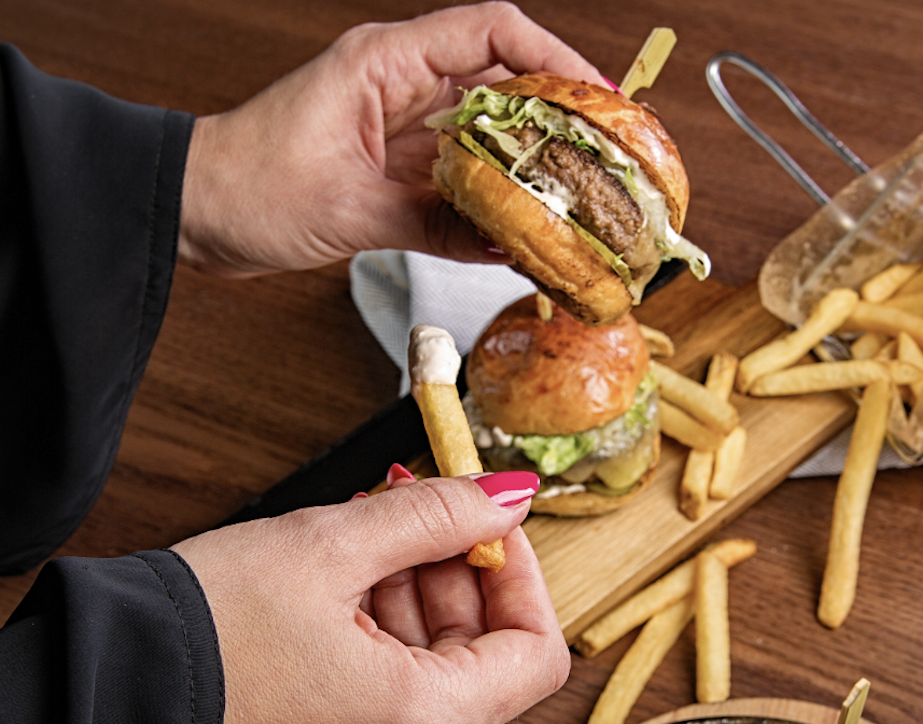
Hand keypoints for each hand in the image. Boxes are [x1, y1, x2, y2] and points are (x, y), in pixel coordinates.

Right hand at [171, 470, 566, 723]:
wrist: (111, 678)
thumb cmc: (204, 630)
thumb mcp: (331, 547)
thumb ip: (436, 515)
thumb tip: (509, 494)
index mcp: (420, 717)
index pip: (537, 651)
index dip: (522, 573)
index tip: (493, 519)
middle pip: (487, 647)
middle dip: (459, 565)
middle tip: (421, 506)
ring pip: (441, 653)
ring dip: (420, 580)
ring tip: (373, 529)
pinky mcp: (344, 719)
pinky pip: (397, 665)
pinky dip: (387, 609)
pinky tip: (353, 565)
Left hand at [179, 1, 605, 276]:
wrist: (192, 211)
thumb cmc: (245, 186)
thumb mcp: (349, 210)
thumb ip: (436, 225)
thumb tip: (509, 244)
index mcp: (386, 63)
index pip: (492, 33)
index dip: (555, 56)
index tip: (600, 96)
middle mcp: (400, 85)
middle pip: (504, 80)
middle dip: (559, 113)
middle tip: (607, 153)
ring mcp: (401, 125)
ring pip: (488, 129)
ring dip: (531, 160)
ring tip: (578, 193)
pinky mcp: (397, 164)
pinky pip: (463, 173)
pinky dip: (494, 197)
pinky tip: (524, 227)